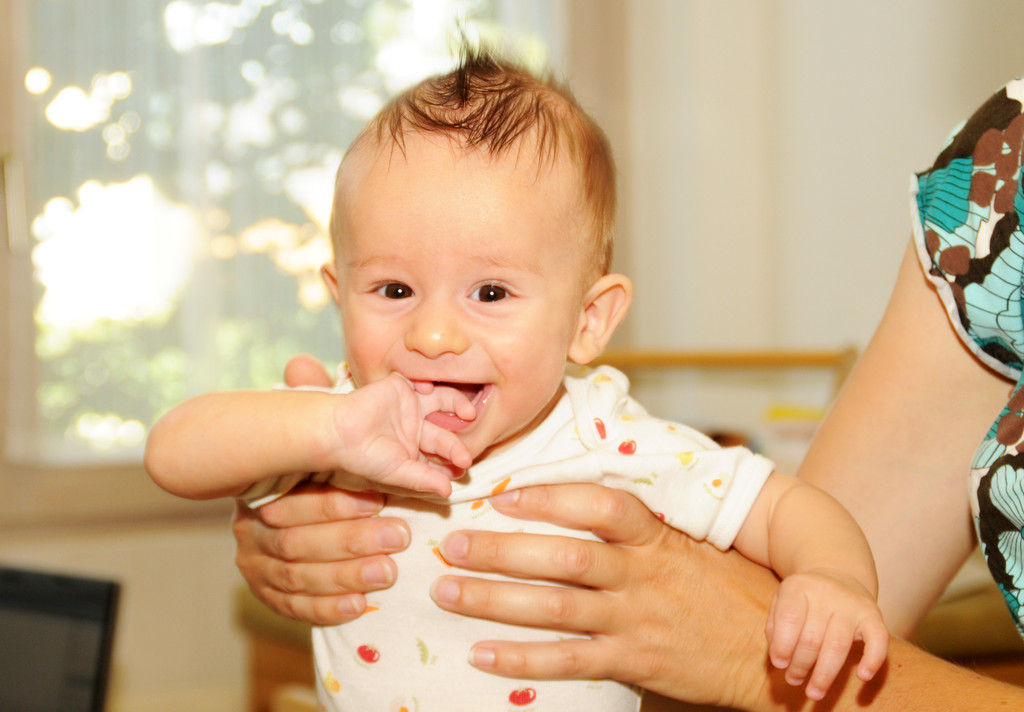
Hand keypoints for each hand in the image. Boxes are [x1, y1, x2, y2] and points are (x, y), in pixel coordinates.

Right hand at [232, 354, 413, 624]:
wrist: (290, 516)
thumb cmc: (310, 466)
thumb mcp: (311, 432)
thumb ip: (310, 403)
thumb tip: (303, 363)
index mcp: (258, 490)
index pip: (289, 501)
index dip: (334, 502)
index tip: (379, 499)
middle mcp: (249, 530)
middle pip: (295, 542)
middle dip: (351, 540)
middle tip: (399, 535)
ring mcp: (256, 566)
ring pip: (297, 578)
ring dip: (347, 574)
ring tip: (390, 570)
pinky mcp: (269, 596)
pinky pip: (295, 608)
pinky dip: (328, 608)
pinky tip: (362, 605)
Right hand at [332, 373, 475, 496]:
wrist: (337, 433)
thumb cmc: (363, 458)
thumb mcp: (397, 473)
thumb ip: (423, 479)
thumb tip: (449, 493)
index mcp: (415, 449)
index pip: (442, 455)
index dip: (454, 461)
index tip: (463, 469)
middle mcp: (416, 427)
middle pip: (446, 431)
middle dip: (457, 443)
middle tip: (465, 454)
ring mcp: (411, 406)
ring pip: (443, 402)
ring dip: (458, 405)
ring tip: (468, 413)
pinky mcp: (402, 386)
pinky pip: (423, 380)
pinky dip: (430, 383)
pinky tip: (427, 390)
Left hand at [427, 483, 780, 708]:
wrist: (773, 652)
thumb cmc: (729, 590)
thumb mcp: (693, 545)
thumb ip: (642, 528)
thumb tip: (585, 496)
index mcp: (657, 539)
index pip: (600, 506)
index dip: (549, 497)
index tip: (502, 494)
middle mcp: (643, 576)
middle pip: (564, 557)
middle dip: (502, 550)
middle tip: (452, 543)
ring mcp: (638, 621)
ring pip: (556, 608)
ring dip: (496, 600)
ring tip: (448, 591)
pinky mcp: (636, 663)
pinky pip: (570, 662)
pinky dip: (523, 658)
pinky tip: (483, 655)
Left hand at [766, 568, 889, 700]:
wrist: (838, 575)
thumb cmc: (804, 600)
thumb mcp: (781, 602)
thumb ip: (775, 628)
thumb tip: (779, 659)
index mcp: (798, 587)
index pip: (788, 619)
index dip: (782, 646)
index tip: (779, 665)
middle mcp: (825, 592)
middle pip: (811, 638)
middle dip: (800, 666)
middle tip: (793, 680)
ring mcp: (851, 604)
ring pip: (837, 645)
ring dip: (824, 675)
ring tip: (814, 692)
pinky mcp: (873, 614)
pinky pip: (878, 639)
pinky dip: (873, 660)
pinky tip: (862, 677)